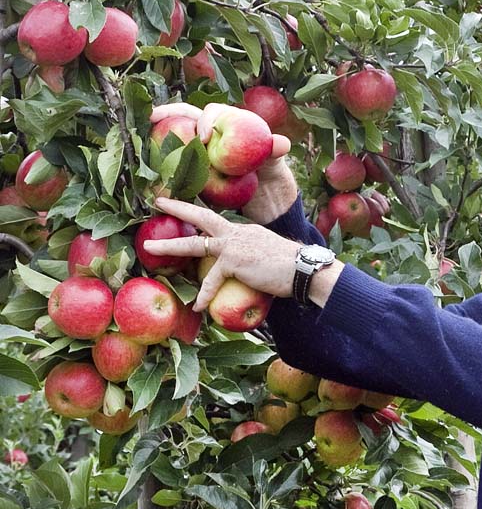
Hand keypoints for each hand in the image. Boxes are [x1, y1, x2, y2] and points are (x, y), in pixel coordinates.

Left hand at [142, 196, 301, 310]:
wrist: (304, 270)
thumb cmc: (292, 268)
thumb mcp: (268, 255)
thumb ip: (252, 258)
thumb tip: (248, 270)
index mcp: (245, 231)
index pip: (217, 223)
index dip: (200, 218)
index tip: (184, 210)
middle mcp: (237, 233)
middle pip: (203, 217)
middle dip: (179, 208)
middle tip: (158, 202)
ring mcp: (234, 245)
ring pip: (195, 243)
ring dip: (170, 245)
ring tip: (150, 246)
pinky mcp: (234, 261)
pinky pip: (211, 279)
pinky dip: (204, 294)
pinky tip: (198, 306)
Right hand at [150, 102, 297, 223]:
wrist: (262, 192)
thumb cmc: (268, 168)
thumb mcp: (273, 160)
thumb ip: (274, 151)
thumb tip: (282, 144)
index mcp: (226, 122)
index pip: (210, 112)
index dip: (205, 121)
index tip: (205, 138)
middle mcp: (207, 131)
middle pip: (183, 117)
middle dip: (166, 113)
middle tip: (151, 117)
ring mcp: (197, 149)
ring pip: (173, 139)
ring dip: (157, 139)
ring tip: (143, 145)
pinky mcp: (192, 168)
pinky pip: (174, 165)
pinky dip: (163, 168)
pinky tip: (153, 178)